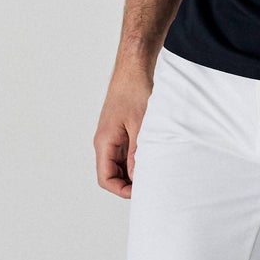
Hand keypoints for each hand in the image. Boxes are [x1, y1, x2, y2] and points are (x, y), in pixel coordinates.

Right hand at [94, 59, 155, 197]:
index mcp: (104, 142)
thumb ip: (138, 153)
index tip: (142, 191)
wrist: (134, 69)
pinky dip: (138, 158)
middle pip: (112, 174)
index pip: (106, 178)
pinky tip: (154, 156)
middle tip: (153, 183)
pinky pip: (127, 153)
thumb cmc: (134, 91)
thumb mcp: (141, 125)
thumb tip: (137, 177)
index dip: (122, 190)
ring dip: (135, 170)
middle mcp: (105, 142)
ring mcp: (113, 137)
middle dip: (130, 183)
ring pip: (120, 165)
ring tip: (155, 170)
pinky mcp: (122, 131)